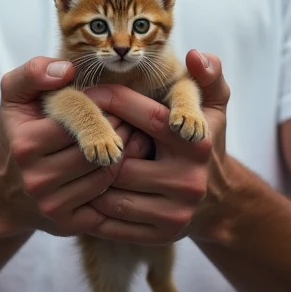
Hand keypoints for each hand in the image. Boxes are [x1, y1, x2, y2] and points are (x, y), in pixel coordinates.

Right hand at [0, 57, 151, 237]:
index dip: (103, 108)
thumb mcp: (14, 95)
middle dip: (119, 132)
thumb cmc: (18, 132)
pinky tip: (122, 169)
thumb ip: (34, 72)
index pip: (81, 121)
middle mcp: (36, 178)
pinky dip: (119, 185)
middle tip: (130, 120)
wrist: (5, 190)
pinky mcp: (67, 224)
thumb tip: (67, 70)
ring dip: (125, 157)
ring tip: (131, 140)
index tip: (111, 101)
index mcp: (26, 143)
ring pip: (106, 176)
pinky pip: (107, 203)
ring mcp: (51, 205)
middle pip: (98, 151)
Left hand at [84, 51, 229, 244]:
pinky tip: (83, 188)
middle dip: (94, 141)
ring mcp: (174, 212)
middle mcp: (188, 179)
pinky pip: (111, 222)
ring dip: (87, 175)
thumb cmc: (204, 140)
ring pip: (110, 192)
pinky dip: (93, 205)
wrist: (218, 202)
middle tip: (71, 128)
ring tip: (73, 156)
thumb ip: (208, 76)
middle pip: (120, 158)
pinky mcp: (160, 237)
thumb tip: (196, 55)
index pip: (141, 115)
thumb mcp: (213, 105)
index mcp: (195, 141)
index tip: (85, 94)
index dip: (109, 101)